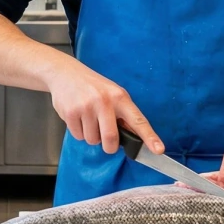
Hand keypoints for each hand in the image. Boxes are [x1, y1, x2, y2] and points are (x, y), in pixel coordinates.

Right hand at [44, 58, 162, 155]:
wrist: (64, 73)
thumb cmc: (92, 86)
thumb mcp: (112, 93)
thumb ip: (123, 114)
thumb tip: (135, 136)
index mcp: (119, 97)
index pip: (138, 120)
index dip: (150, 137)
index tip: (158, 150)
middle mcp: (104, 101)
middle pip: (111, 139)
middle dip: (109, 147)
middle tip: (107, 141)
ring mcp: (86, 106)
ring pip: (92, 140)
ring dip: (91, 136)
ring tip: (88, 119)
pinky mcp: (71, 113)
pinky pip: (78, 136)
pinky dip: (79, 132)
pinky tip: (78, 117)